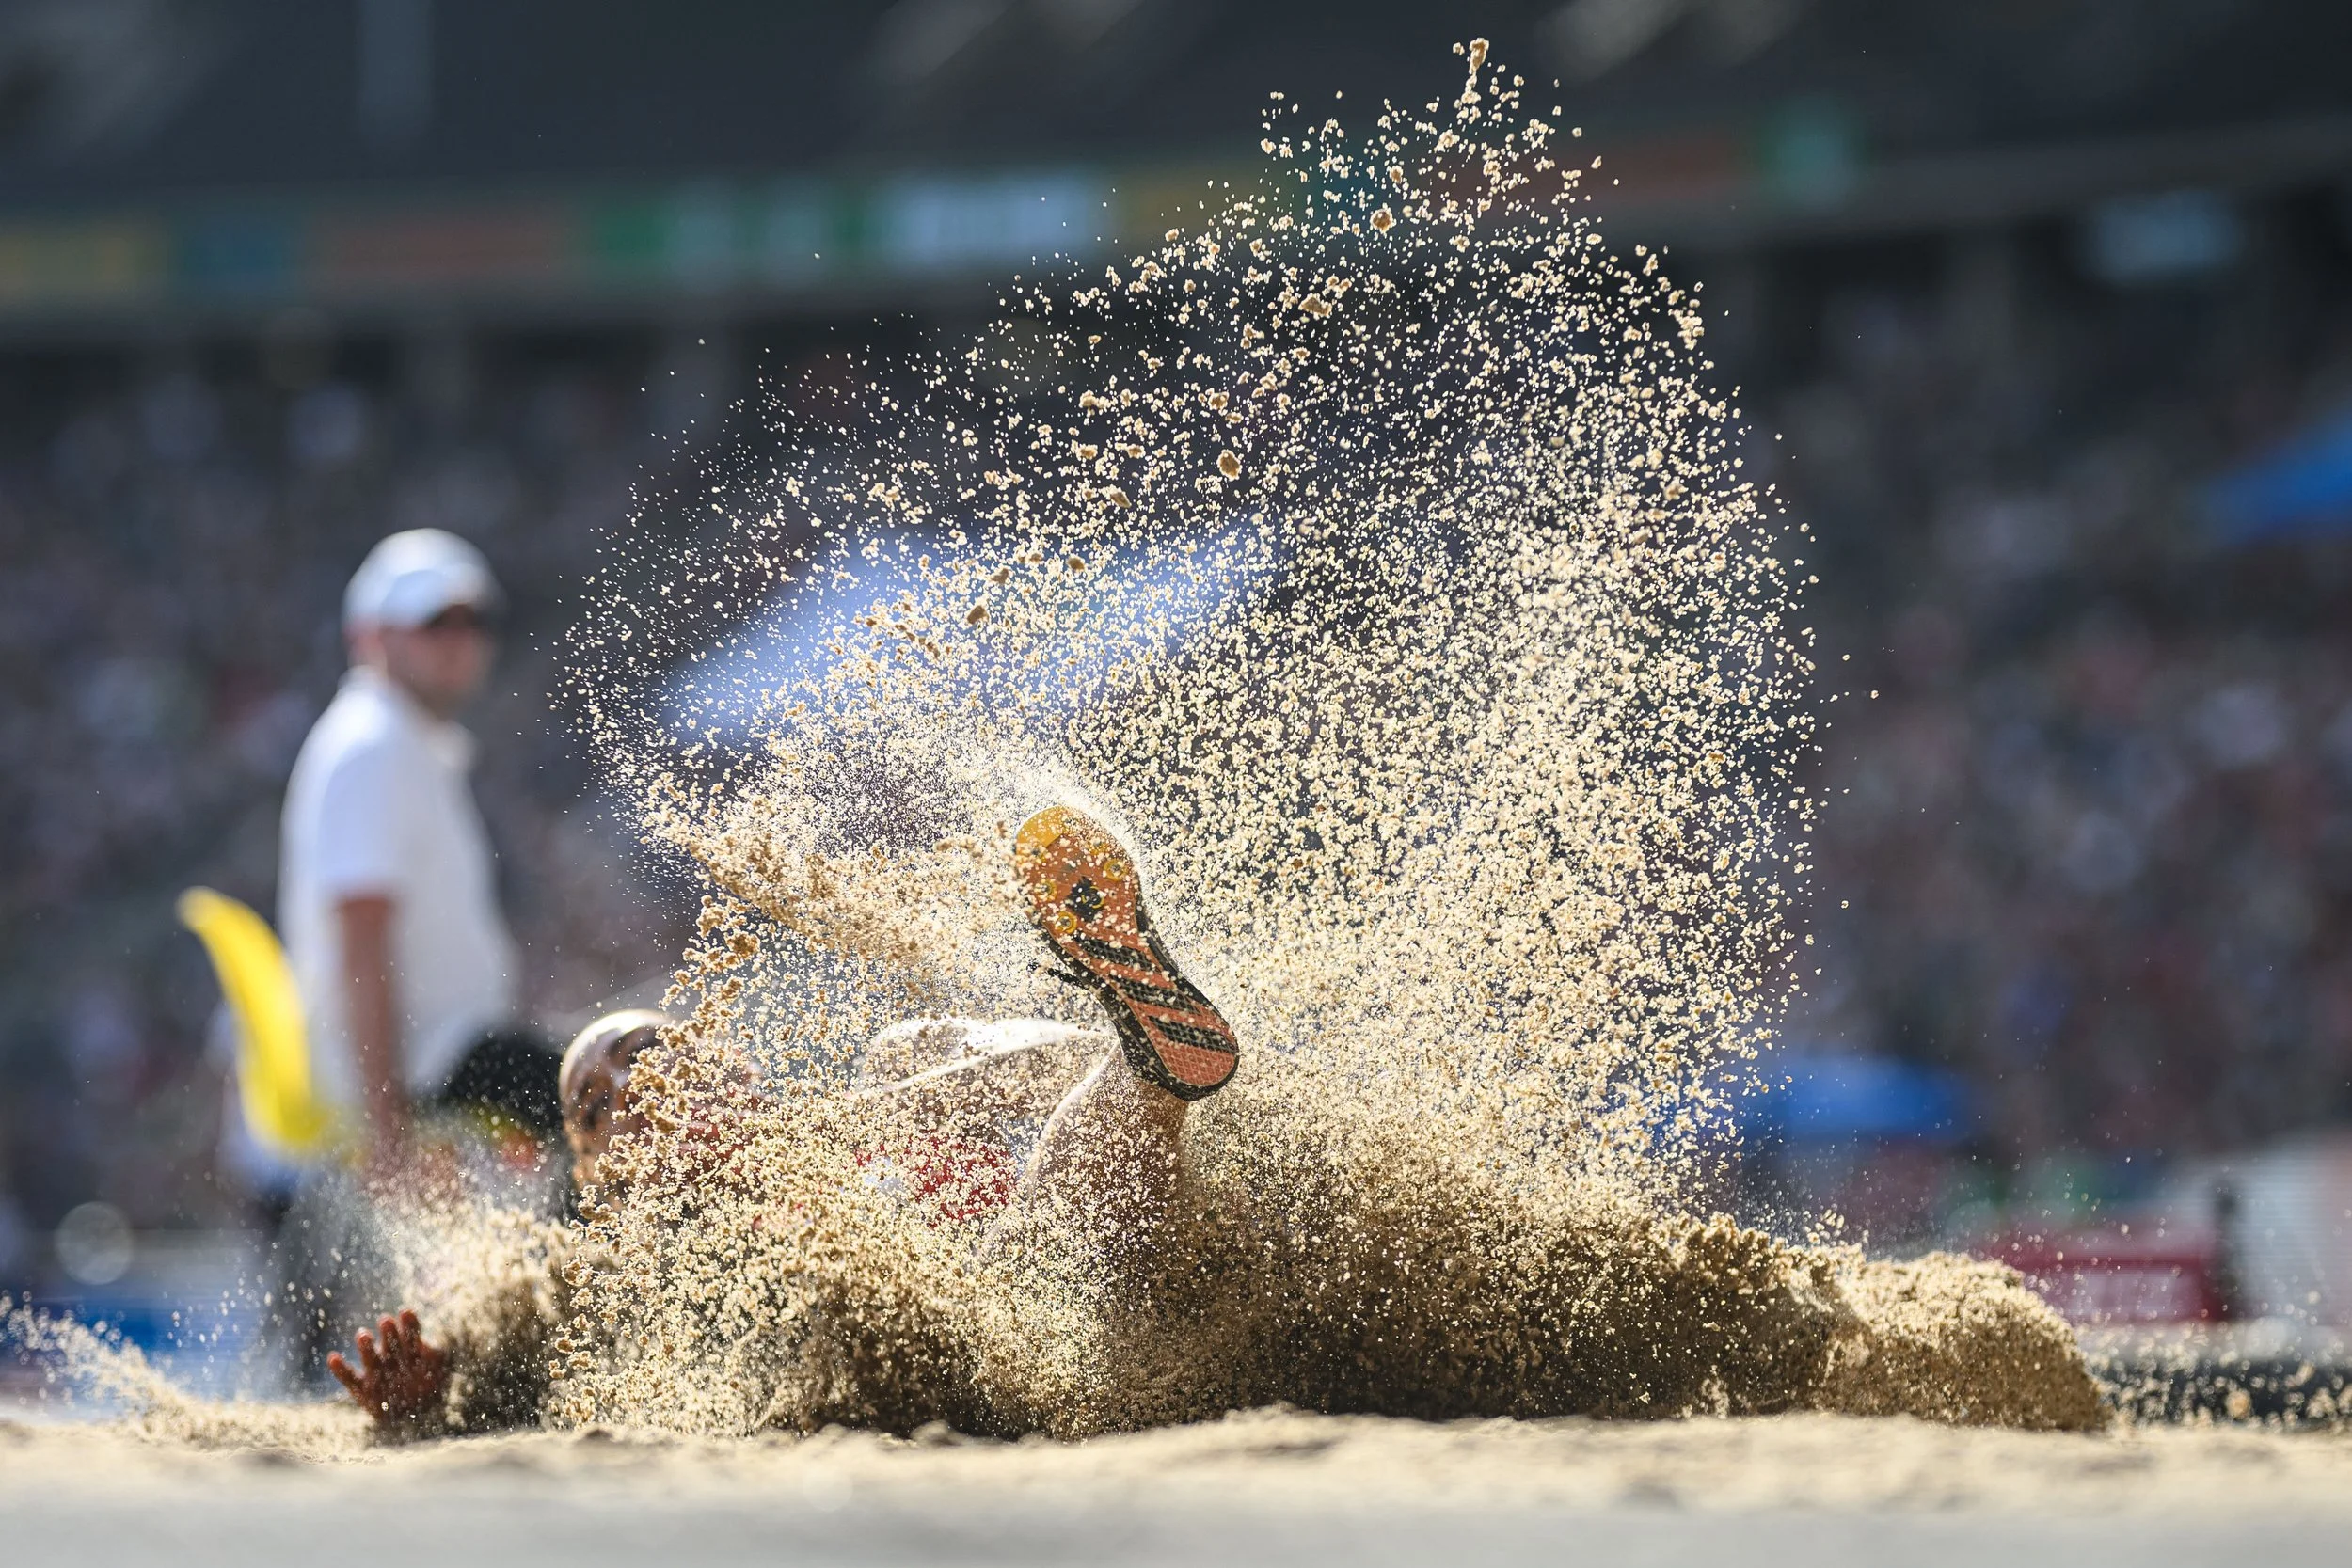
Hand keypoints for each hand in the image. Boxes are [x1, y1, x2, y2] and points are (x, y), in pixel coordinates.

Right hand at [327, 1309, 448, 1426]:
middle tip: (386, 1321)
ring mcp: (376, 1372)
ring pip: (371, 1358)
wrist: (415, 1414)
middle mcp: (391, 1357)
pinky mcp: (363, 1389)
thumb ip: (436, 1356)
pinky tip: (332, 1358)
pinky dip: (340, 1370)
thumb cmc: (428, 1385)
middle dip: (389, 1333)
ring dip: (366, 1347)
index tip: (407, 1312)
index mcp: (410, 1350)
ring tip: (363, 1335)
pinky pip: (349, 1379)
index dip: (410, 1324)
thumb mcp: (438, 1368)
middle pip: (390, 1344)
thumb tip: (428, 1347)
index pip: (411, 1335)